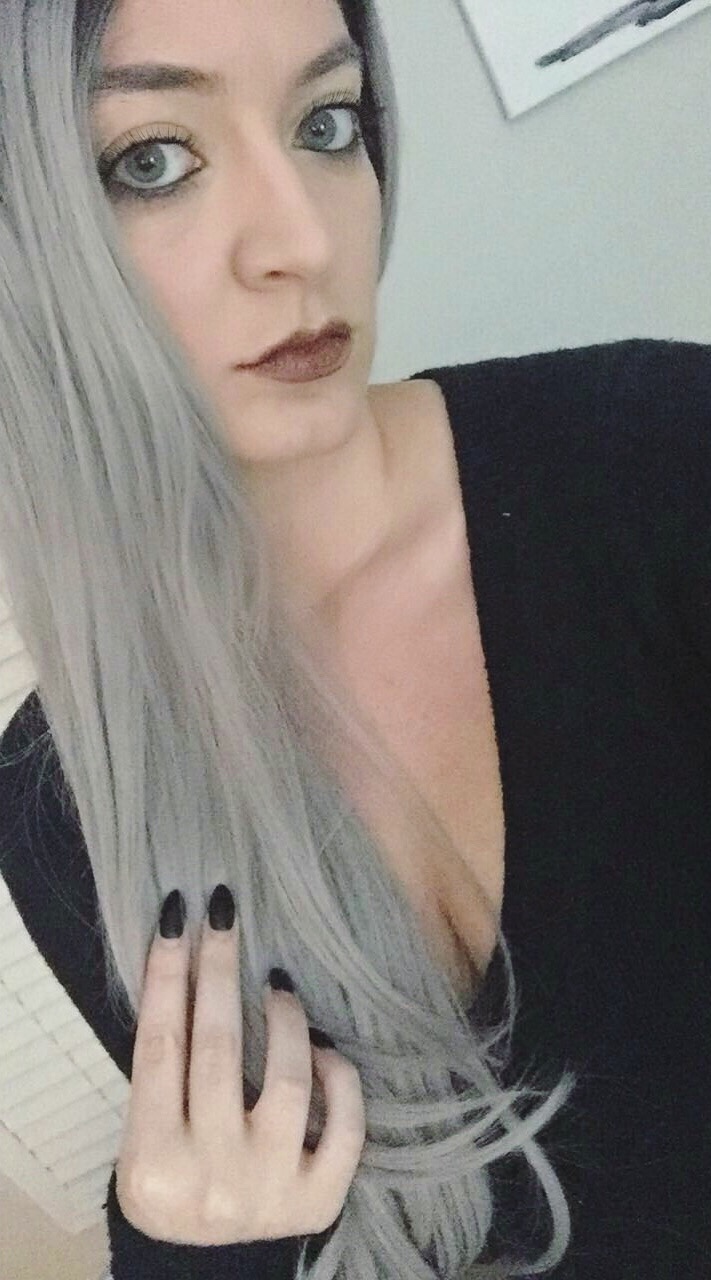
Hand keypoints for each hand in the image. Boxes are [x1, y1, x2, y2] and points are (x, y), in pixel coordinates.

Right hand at [115, 893, 365, 1244]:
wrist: (206, 1268)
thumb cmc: (176, 1178)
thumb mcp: (148, 1136)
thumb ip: (167, 1071)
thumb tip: (195, 967)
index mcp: (153, 1160)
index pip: (160, 1046)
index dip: (169, 974)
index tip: (179, 916)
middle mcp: (209, 1175)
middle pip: (218, 1049)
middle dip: (220, 970)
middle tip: (225, 914)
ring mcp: (269, 1189)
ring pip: (287, 1079)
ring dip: (285, 1019)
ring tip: (278, 986)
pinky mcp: (319, 1199)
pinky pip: (343, 1123)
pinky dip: (337, 1076)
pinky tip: (323, 1048)